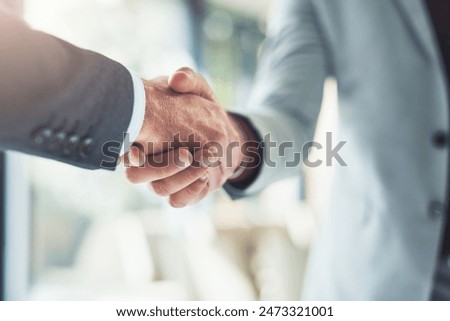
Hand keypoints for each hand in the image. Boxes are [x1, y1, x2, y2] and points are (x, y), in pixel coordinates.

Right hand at [125, 67, 248, 206]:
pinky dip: (191, 190)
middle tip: (187, 154)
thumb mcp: (196, 89)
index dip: (130, 150)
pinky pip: (177, 201)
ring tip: (205, 162)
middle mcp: (146, 161)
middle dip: (164, 166)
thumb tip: (176, 80)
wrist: (223, 135)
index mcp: (142, 135)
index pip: (125, 147)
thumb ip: (188, 79)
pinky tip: (205, 176)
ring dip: (182, 177)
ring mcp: (161, 178)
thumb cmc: (201, 109)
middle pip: (136, 176)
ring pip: (159, 189)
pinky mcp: (180, 192)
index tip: (144, 150)